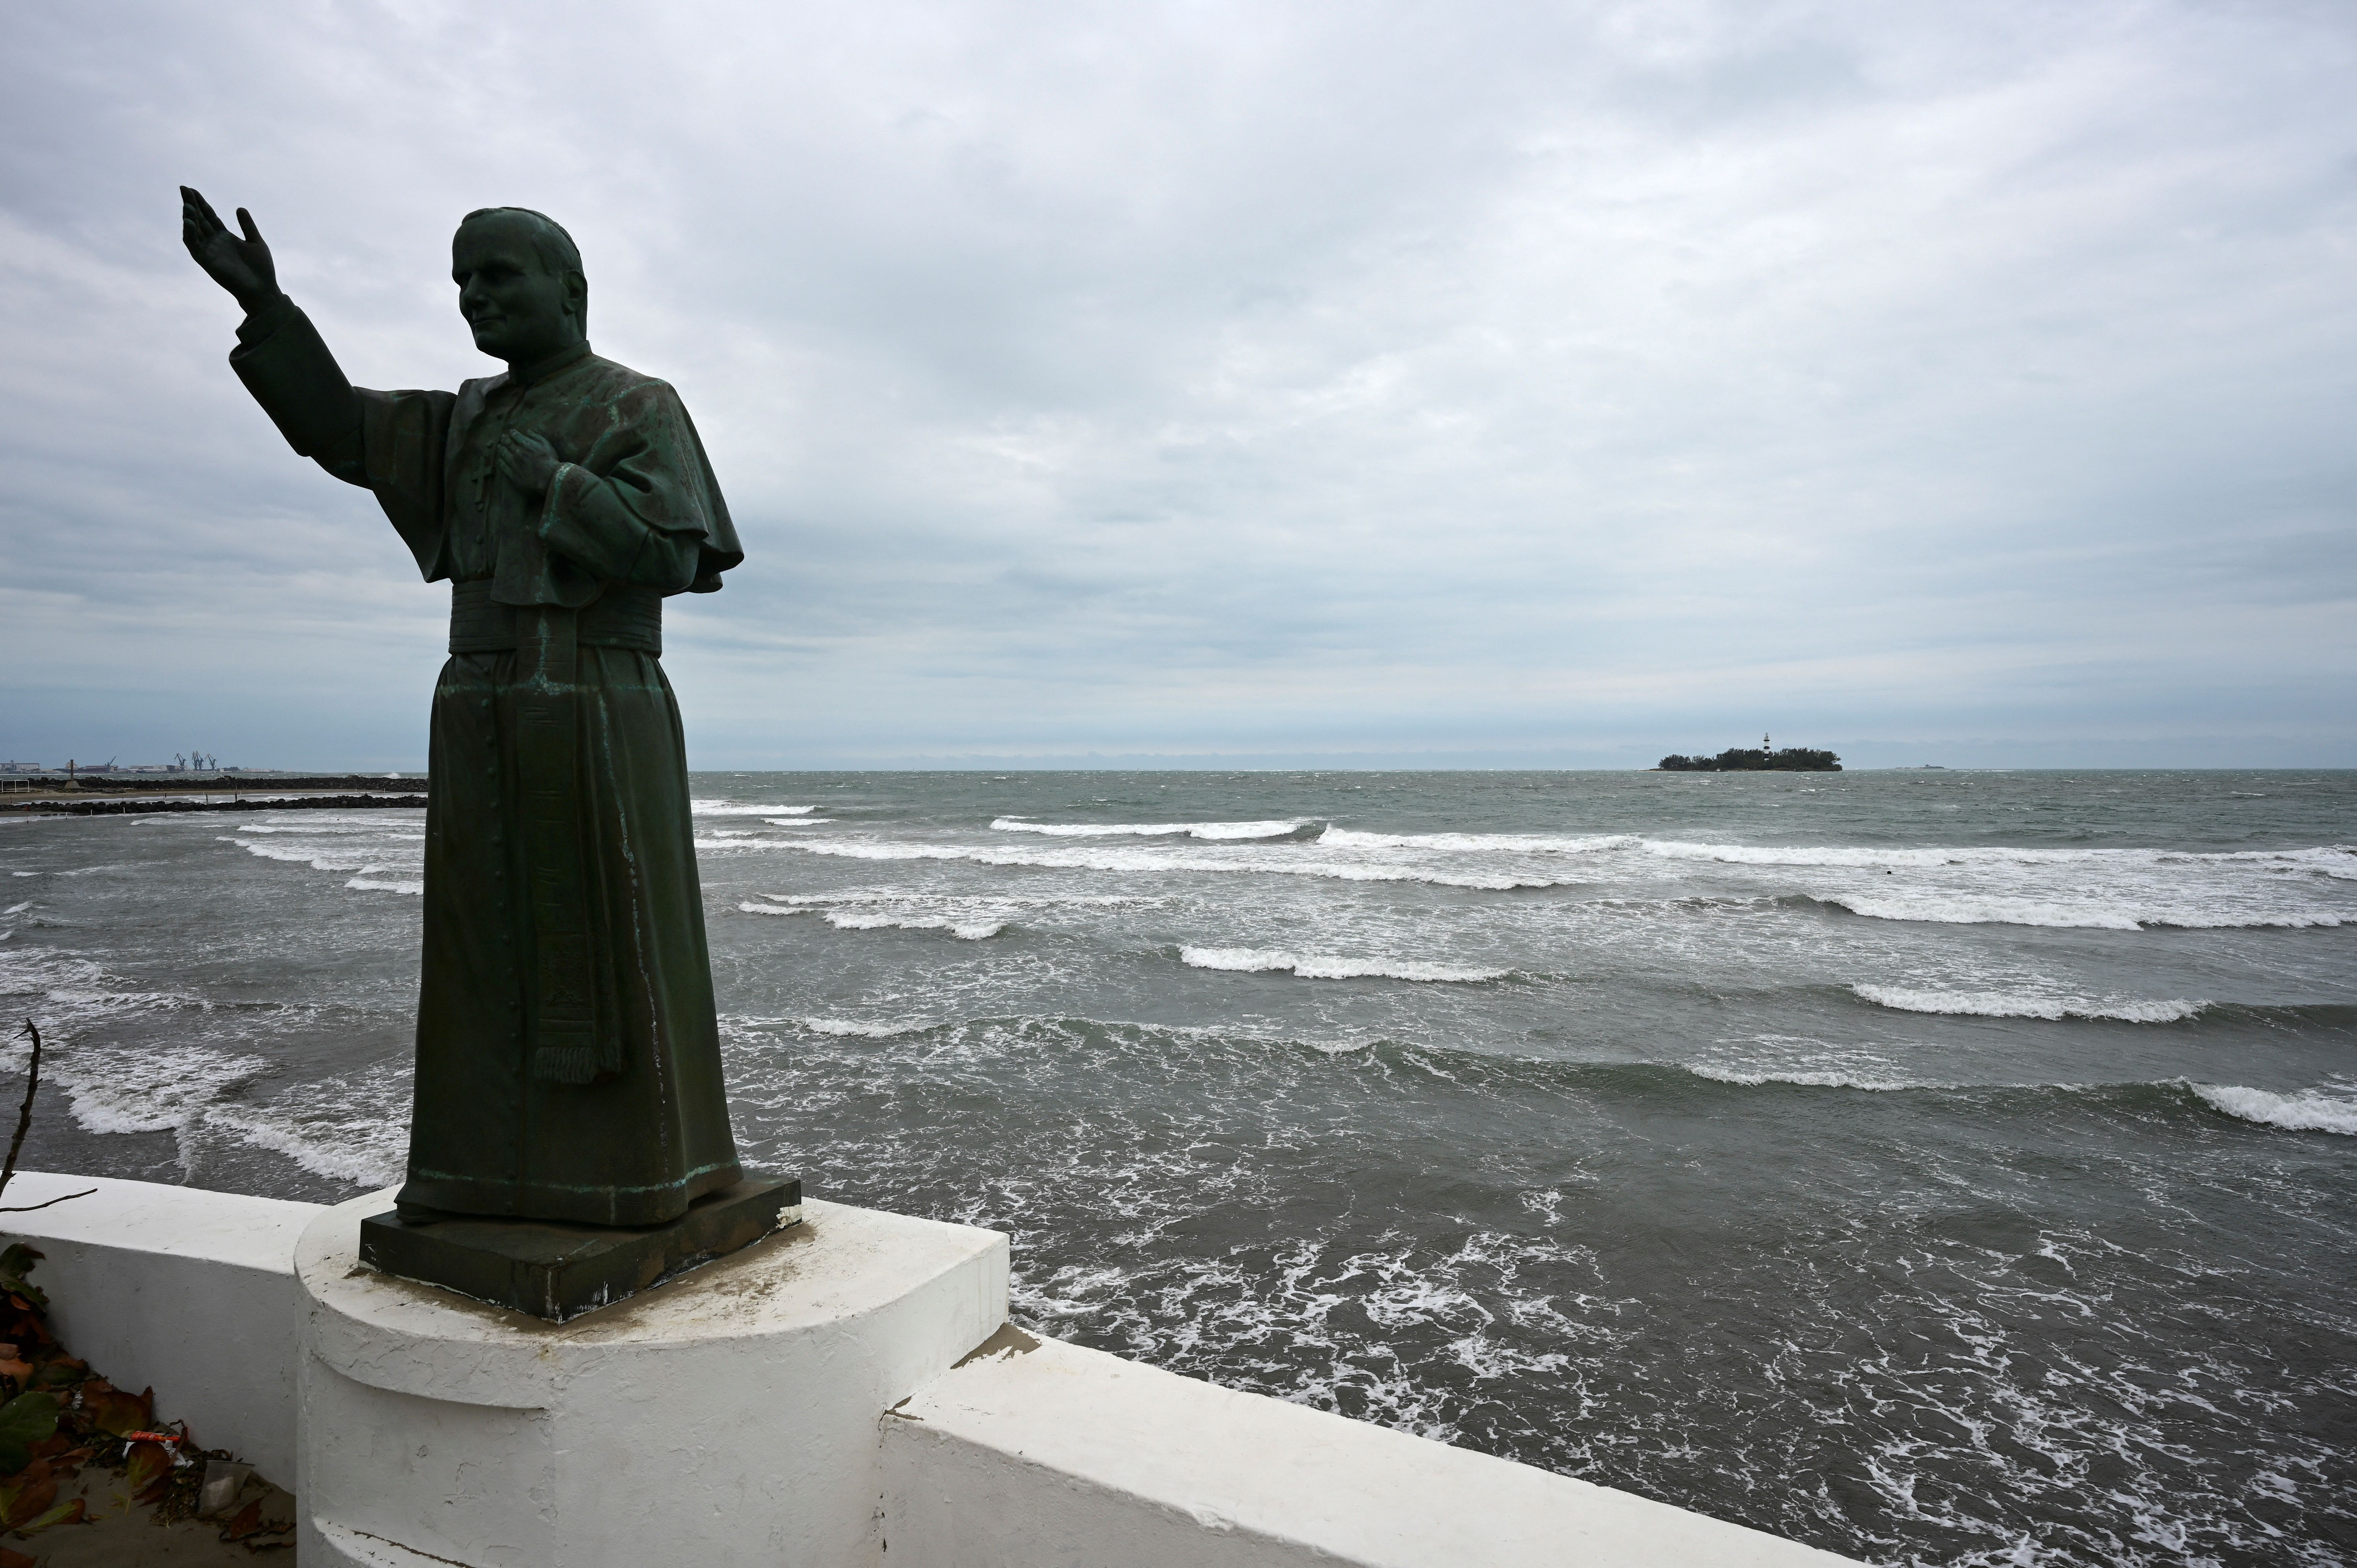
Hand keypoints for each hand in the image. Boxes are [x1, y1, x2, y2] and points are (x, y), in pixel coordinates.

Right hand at [180, 187, 279, 312]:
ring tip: (187, 205)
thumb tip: (239, 207)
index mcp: (225, 236)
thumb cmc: (261, 269)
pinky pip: (194, 246)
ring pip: (193, 231)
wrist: (262, 289)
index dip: (201, 203)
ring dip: (189, 217)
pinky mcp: (206, 262)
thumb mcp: (256, 241)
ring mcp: (209, 251)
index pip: (209, 216)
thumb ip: (247, 225)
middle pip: (199, 219)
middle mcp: (214, 242)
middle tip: (183, 189)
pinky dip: (190, 234)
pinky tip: (189, 222)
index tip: (192, 189)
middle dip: (191, 204)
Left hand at [496, 430, 561, 495]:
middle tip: (502, 437)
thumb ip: (536, 436)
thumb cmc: (549, 460)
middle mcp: (517, 452)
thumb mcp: (546, 444)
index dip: (512, 432)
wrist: (548, 478)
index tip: (510, 431)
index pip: (515, 436)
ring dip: (501, 449)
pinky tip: (500, 460)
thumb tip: (528, 431)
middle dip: (504, 439)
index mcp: (525, 444)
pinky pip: (504, 467)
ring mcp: (513, 463)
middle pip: (508, 444)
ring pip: (504, 454)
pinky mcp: (512, 474)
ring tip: (499, 447)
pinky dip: (501, 462)